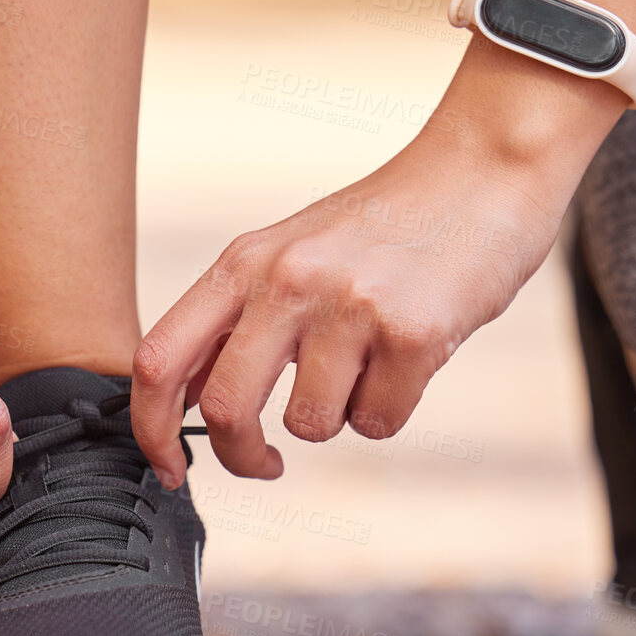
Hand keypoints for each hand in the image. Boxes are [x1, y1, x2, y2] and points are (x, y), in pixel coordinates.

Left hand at [130, 109, 580, 488]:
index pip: (159, 357)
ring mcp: (350, 306)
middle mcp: (288, 280)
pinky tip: (410, 358)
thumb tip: (195, 404)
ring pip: (311, 425)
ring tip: (369, 362)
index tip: (171, 467)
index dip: (151, 428)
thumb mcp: (295, 252)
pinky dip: (392, 408)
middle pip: (227, 408)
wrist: (485, 168)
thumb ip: (245, 317)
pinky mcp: (413, 333)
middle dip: (243, 456)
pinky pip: (378, 422)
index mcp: (245, 261)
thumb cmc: (389, 223)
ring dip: (338, 416)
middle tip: (268, 462)